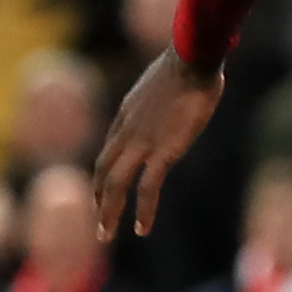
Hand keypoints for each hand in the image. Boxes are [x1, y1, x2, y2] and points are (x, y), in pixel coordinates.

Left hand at [92, 49, 225, 237]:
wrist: (193, 56)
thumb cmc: (189, 61)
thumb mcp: (166, 77)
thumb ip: (163, 93)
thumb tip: (176, 88)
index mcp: (127, 114)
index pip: (109, 150)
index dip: (103, 174)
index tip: (104, 192)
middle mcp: (127, 131)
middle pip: (103, 171)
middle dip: (98, 198)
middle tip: (99, 221)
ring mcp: (143, 142)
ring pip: (115, 184)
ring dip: (109, 212)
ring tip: (106, 234)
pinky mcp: (164, 151)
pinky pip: (148, 188)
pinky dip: (144, 211)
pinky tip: (142, 229)